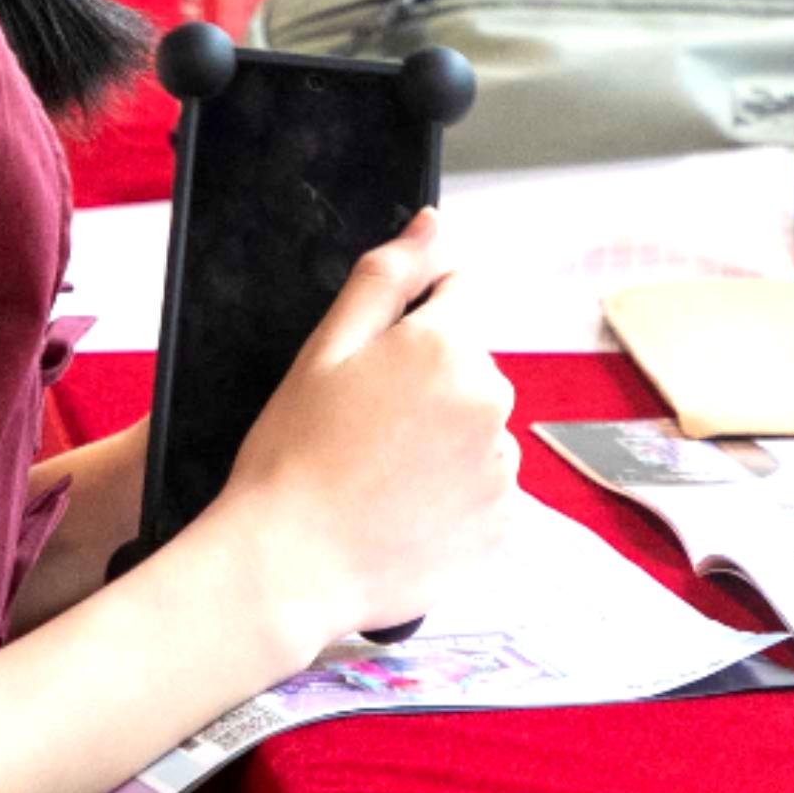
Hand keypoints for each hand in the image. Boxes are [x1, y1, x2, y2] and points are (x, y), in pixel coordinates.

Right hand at [216, 215, 520, 652]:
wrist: (288, 568)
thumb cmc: (293, 456)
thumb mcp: (325, 350)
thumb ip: (388, 277)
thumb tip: (433, 225)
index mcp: (449, 347)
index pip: (458, 292)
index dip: (413, 320)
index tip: (375, 364)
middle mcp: (493, 402)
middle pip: (470, 365)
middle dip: (428, 383)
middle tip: (363, 429)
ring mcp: (503, 469)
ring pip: (478, 429)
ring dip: (444, 442)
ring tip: (379, 477)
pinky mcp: (504, 526)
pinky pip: (485, 489)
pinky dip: (454, 496)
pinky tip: (402, 512)